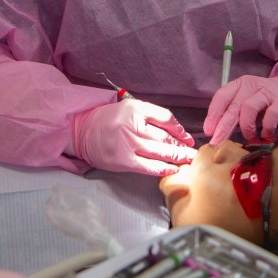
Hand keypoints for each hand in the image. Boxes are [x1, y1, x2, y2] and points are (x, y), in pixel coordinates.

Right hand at [72, 99, 195, 175]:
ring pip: (159, 151)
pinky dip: (162, 169)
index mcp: (136, 108)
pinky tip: (173, 170)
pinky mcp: (124, 161)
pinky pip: (148, 166)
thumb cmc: (109, 119)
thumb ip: (150, 115)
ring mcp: (128, 144)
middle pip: (165, 137)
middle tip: (194, 152)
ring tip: (189, 160)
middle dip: (182, 145)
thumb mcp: (130, 108)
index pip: (166, 118)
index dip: (180, 129)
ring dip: (177, 157)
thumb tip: (175, 129)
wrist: (83, 132)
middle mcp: (133, 125)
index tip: (187, 137)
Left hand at [203, 74, 277, 143]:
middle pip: (232, 106)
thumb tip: (218, 133)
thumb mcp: (251, 104)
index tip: (208, 131)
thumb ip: (237, 113)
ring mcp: (268, 92)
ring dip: (246, 127)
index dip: (213, 114)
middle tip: (218, 141)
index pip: (222, 96)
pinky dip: (266, 127)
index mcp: (240, 85)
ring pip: (248, 108)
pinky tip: (266, 134)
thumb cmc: (271, 102)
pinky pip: (271, 115)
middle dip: (223, 125)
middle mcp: (252, 85)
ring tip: (249, 137)